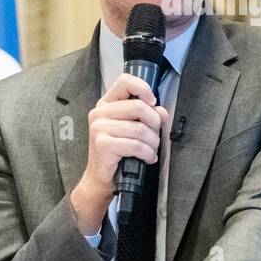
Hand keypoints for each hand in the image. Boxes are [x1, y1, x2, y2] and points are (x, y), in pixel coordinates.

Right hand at [71, 73, 170, 234]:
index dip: (144, 89)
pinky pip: (136, 145)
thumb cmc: (118, 153)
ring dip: (153, 143)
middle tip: (154, 136)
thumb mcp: (132, 130)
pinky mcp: (102, 144)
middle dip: (154, 124)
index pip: (125, 81)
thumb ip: (147, 116)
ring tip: (151, 150)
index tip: (152, 103)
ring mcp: (98, 128)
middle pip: (139, 107)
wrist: (101, 179)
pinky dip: (147, 153)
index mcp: (106, 104)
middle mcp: (99, 113)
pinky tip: (147, 158)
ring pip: (140, 129)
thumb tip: (161, 111)